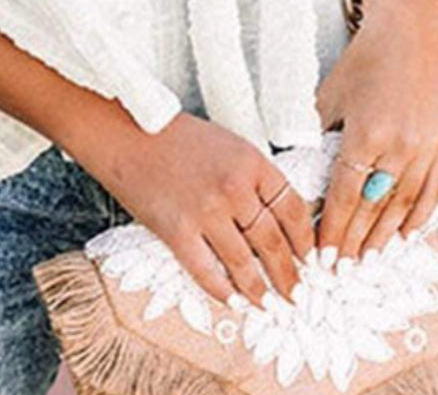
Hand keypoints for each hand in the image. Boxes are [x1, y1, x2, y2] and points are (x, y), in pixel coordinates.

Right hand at [74, 111, 317, 308]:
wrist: (125, 131)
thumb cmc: (176, 136)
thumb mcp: (227, 145)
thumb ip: (253, 177)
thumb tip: (277, 220)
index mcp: (252, 161)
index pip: (294, 210)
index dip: (307, 242)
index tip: (312, 261)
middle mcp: (234, 187)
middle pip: (273, 242)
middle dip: (289, 275)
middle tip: (297, 295)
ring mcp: (205, 211)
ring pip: (245, 264)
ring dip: (260, 290)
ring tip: (268, 305)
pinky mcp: (177, 230)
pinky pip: (207, 272)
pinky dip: (224, 292)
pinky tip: (233, 302)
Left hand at [314, 0, 437, 262]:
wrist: (412, 31)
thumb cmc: (366, 59)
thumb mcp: (331, 93)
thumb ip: (317, 133)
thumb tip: (299, 166)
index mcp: (368, 134)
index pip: (347, 194)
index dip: (335, 228)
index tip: (323, 254)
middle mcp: (401, 147)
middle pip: (376, 207)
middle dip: (356, 241)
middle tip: (342, 269)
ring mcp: (428, 148)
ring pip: (406, 205)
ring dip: (385, 236)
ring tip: (369, 260)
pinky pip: (435, 191)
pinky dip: (420, 216)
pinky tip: (405, 234)